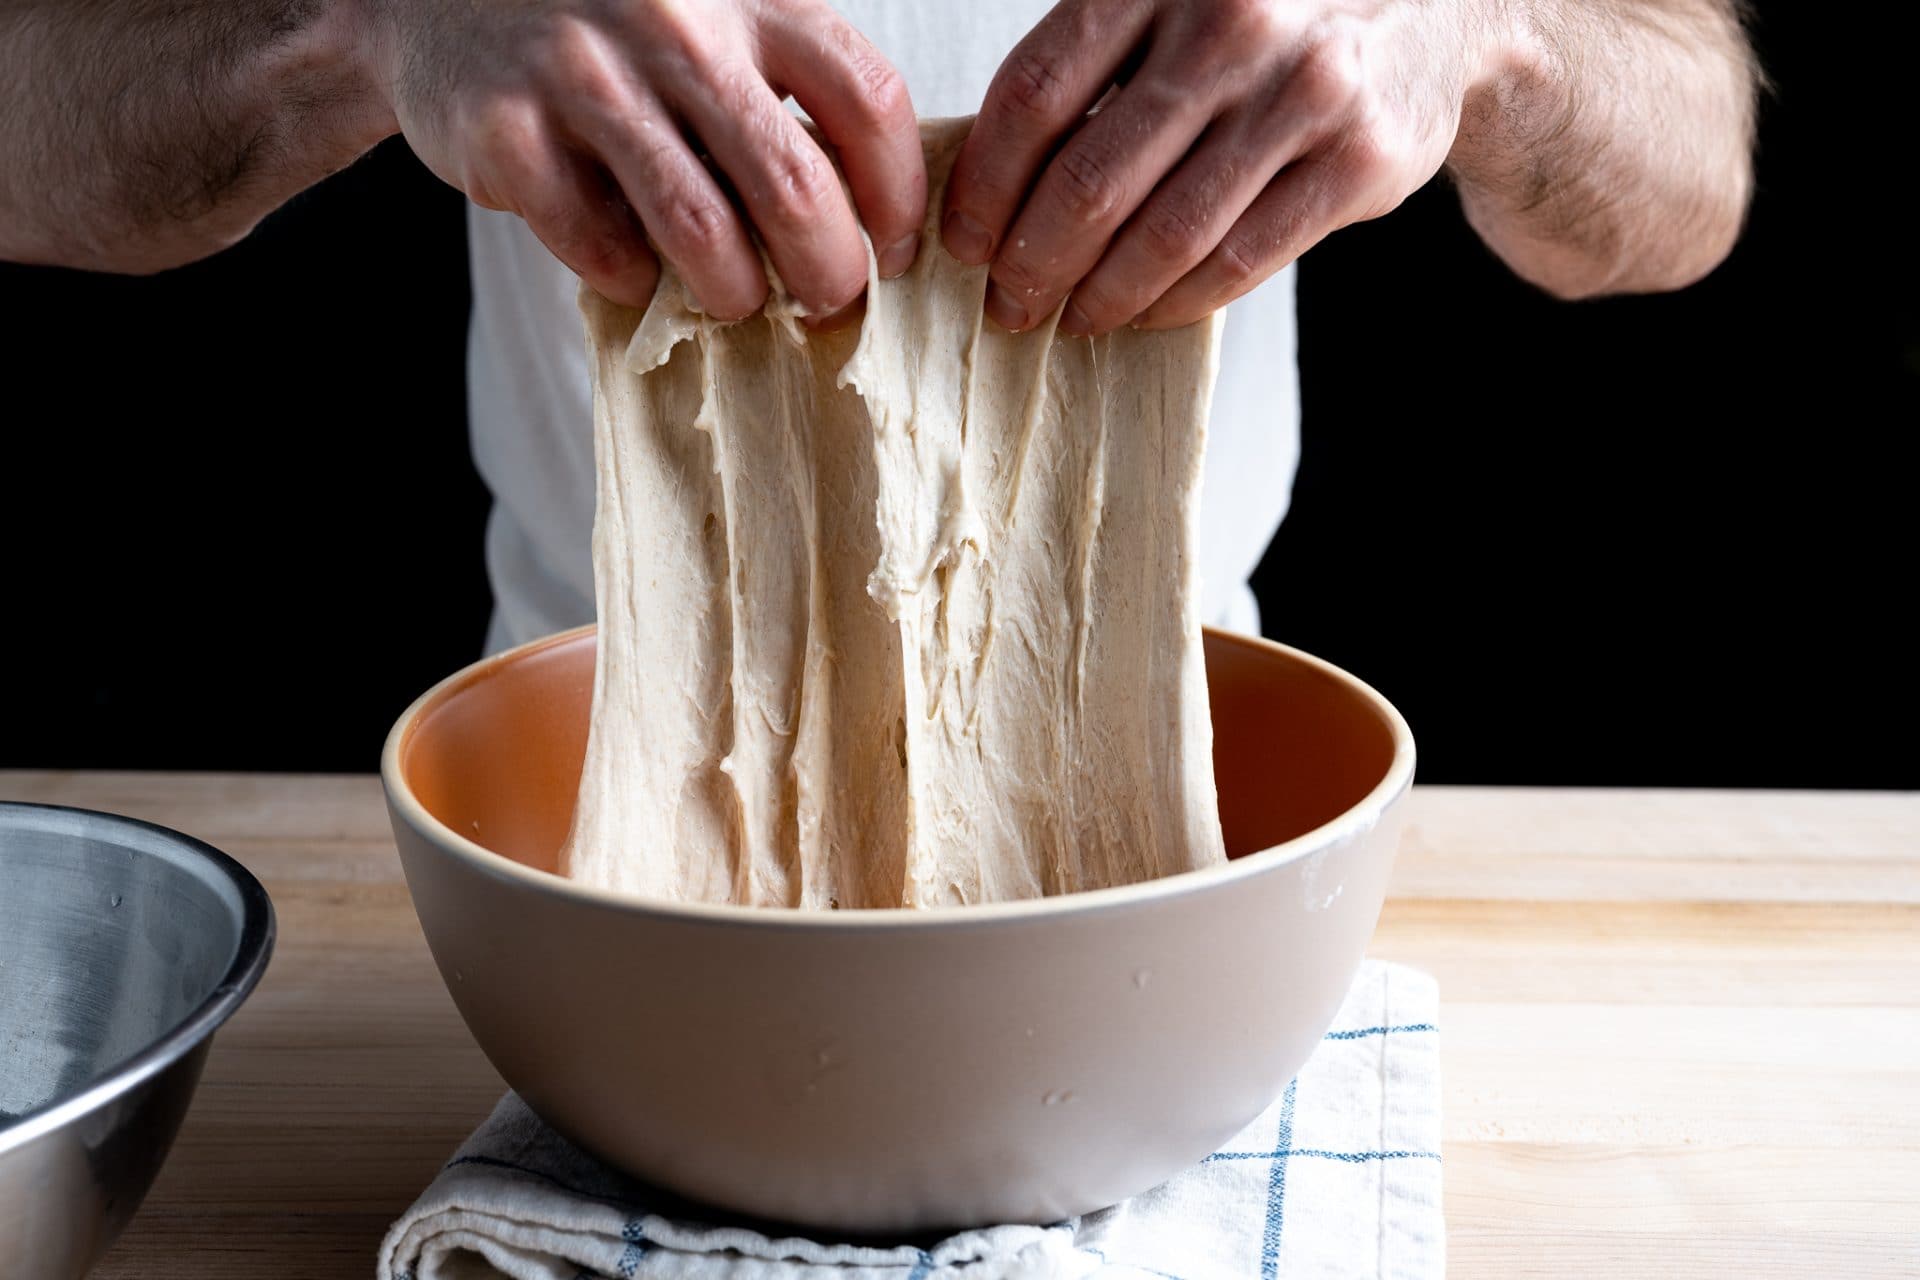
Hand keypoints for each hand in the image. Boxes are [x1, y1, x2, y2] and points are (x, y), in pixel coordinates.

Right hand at [374, 0, 925, 319]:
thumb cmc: (613, 35)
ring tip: (734, 297)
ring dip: (733, 292)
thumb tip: (878, 229)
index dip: (898, 197)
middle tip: (824, 300)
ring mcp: (584, 72)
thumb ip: (784, 96)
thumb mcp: (713, 23)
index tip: (894, 250)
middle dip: (826, 272)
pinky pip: (598, 246)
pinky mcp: (505, 128)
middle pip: (793, 184)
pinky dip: (629, 280)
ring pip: (700, 231)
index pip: (867, 101)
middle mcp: (675, 22)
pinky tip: (633, 270)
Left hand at [941, 0, 1505, 333]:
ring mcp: (1302, 94)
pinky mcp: (1356, 161)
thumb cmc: (1275, 14)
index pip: (1035, 97)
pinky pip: (1239, 260)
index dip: (985, 186)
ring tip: (1068, 318)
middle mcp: (1232, 24)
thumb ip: (1096, 63)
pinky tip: (1141, 313)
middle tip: (1008, 303)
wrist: (1439, 7)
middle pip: (1091, 180)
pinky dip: (1175, 302)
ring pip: (1164, 235)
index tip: (962, 241)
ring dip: (1100, 295)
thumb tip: (988, 184)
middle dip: (1032, 261)